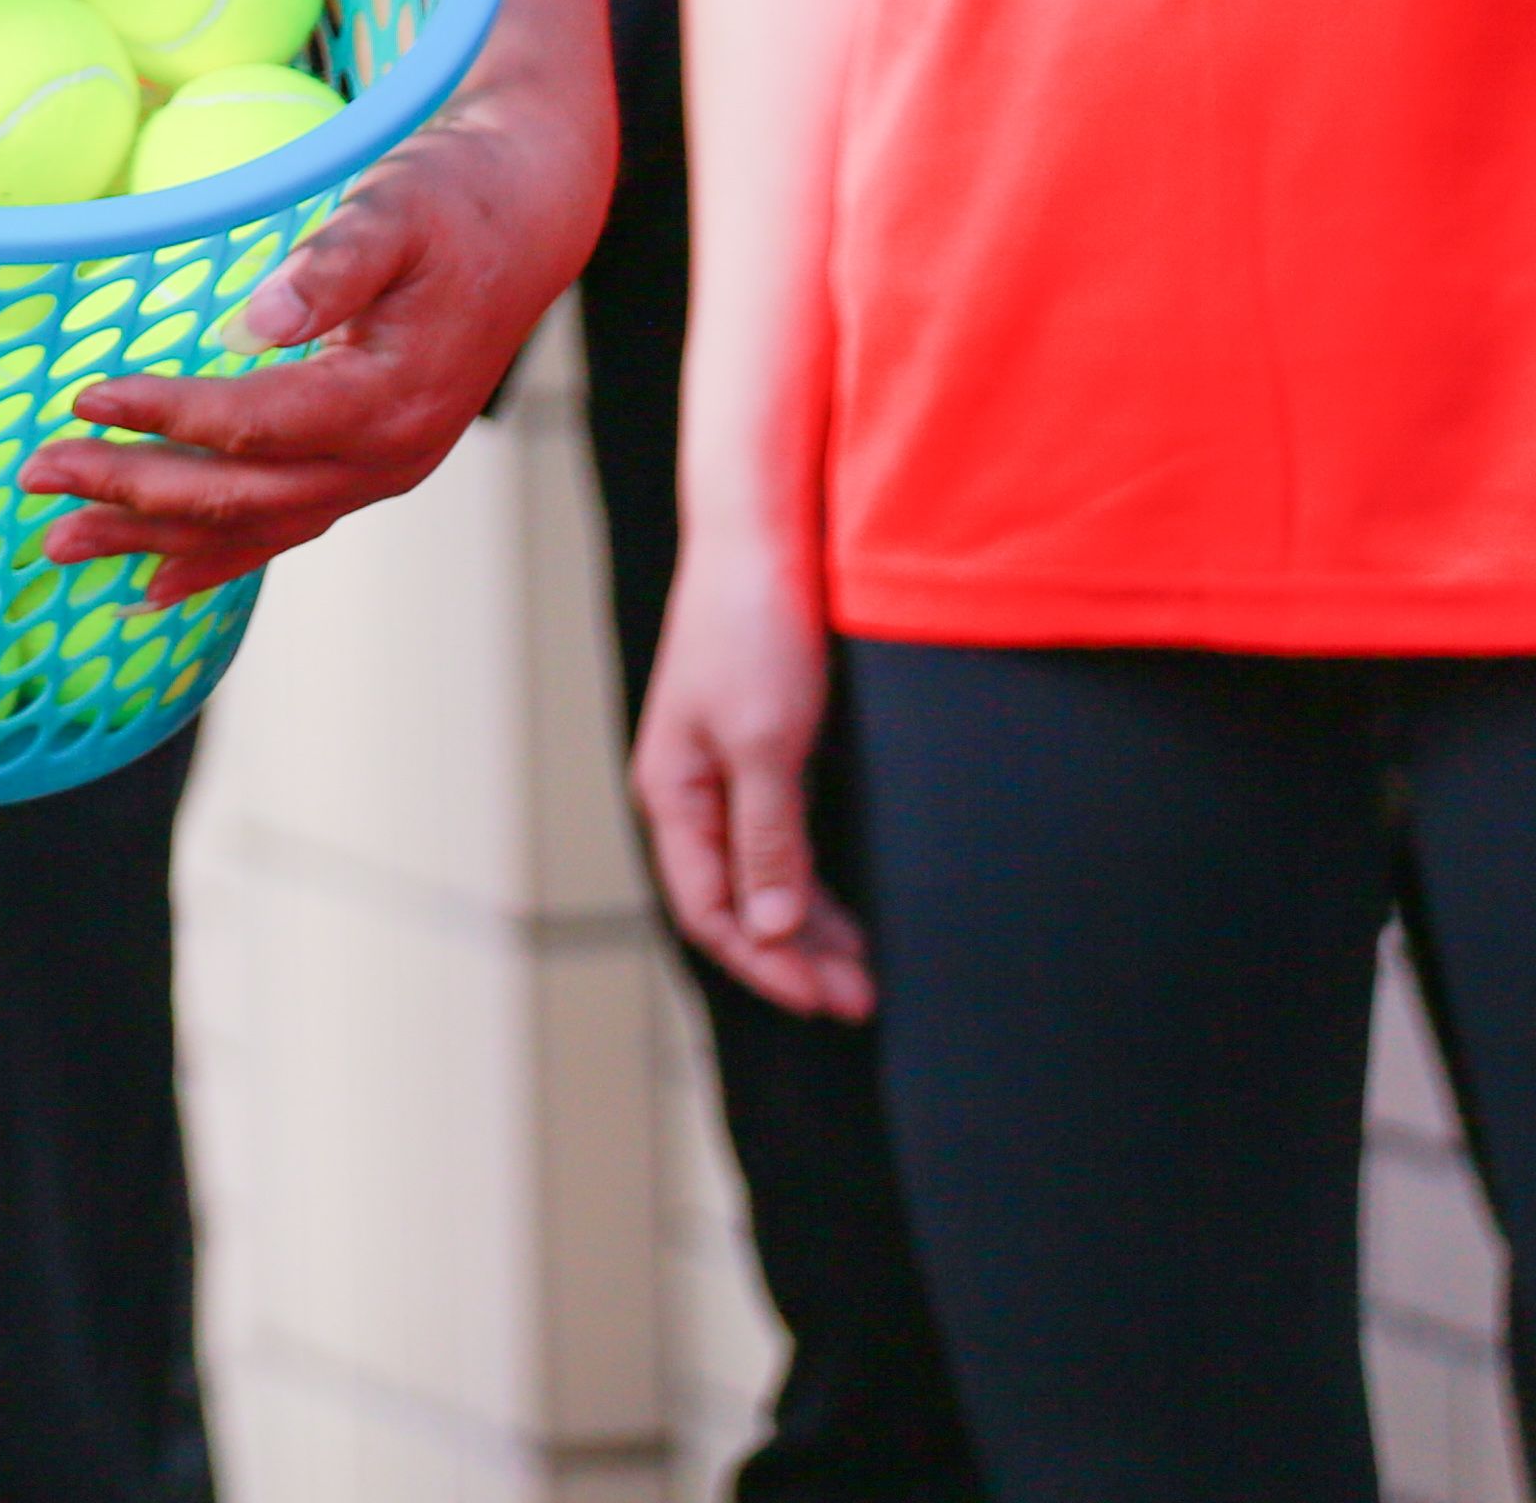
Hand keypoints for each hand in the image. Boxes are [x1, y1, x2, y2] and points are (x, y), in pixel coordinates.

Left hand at [19, 91, 608, 602]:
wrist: (528, 220)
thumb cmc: (456, 200)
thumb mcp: (397, 208)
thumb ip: (333, 265)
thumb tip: (256, 320)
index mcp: (389, 398)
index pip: (256, 425)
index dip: (167, 416)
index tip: (87, 396)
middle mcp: (386, 459)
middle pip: (240, 494)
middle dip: (130, 492)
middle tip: (35, 476)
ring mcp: (379, 474)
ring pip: (250, 526)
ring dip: (149, 539)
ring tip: (58, 546)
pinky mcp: (367, 468)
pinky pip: (280, 529)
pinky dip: (211, 560)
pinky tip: (149, 584)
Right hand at [632, 532, 873, 1017]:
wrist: (764, 535)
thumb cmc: (752, 626)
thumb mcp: (765, 742)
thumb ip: (766, 840)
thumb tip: (771, 930)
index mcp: (673, 794)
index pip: (708, 910)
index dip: (763, 964)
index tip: (823, 999)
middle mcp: (691, 792)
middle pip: (735, 902)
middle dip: (793, 957)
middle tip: (860, 1000)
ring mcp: (726, 772)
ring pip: (762, 876)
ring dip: (810, 926)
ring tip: (863, 971)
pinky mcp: (764, 749)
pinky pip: (784, 840)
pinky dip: (815, 883)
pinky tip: (851, 908)